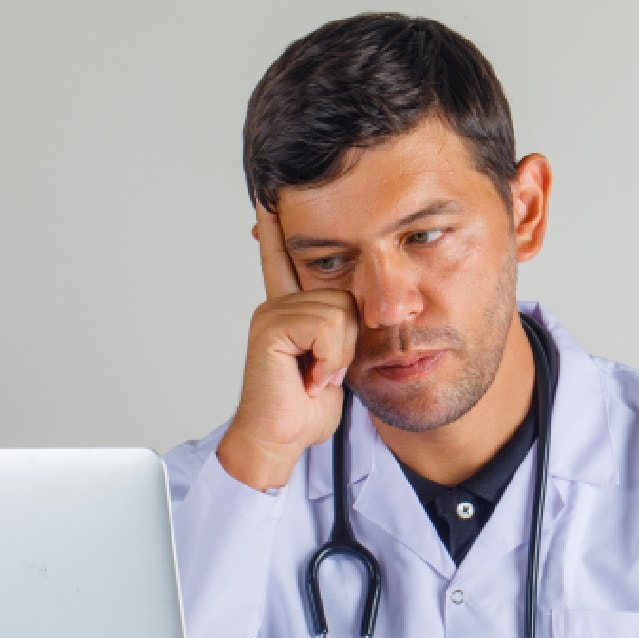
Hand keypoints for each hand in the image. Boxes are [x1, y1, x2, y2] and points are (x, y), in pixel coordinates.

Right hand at [216, 203, 357, 490]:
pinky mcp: (270, 328)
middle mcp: (277, 306)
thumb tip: (369, 312)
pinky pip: (325, 326)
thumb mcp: (336, 361)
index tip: (270, 199)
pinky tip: (308, 377)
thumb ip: (342, 332)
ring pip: (338, 311)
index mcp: (290, 310)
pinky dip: (328, 358)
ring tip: (315, 375)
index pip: (284, 260)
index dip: (278, 230)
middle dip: (348, 341)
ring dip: (338, 354)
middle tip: (324, 371)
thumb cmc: (306, 407)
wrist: (282, 438)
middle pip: (343, 295)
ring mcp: (271, 314)